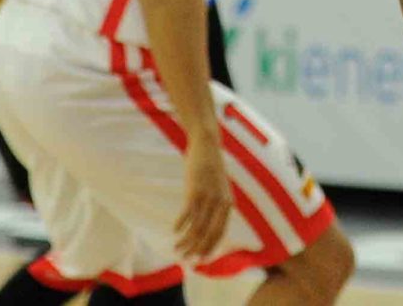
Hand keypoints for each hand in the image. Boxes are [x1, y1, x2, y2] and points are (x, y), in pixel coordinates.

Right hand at [173, 139, 232, 258]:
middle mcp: (220, 203)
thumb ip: (217, 205)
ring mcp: (208, 197)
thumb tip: (208, 222)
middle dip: (196, 249)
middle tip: (185, 258)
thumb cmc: (210, 168)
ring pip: (197, 228)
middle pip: (208, 234)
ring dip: (186, 241)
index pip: (220, 233)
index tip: (200, 259)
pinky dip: (180, 225)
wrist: (207, 144)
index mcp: (228, 204)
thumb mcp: (218, 188)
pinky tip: (174, 231)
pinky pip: (187, 213)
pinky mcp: (195, 190)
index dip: (209, 248)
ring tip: (177, 249)